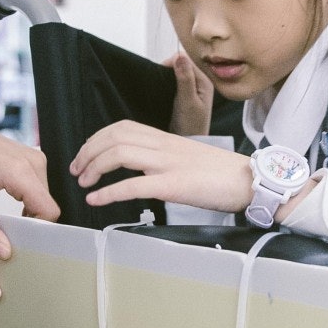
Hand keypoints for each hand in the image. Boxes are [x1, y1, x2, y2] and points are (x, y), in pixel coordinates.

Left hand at [0, 119, 58, 260]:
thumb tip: (5, 252)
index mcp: (20, 171)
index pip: (49, 211)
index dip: (36, 230)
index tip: (15, 239)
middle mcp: (33, 161)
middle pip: (46, 205)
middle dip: (29, 222)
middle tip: (2, 231)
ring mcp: (33, 157)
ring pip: (42, 198)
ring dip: (26, 212)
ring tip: (1, 218)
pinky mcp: (29, 158)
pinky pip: (37, 187)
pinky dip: (24, 200)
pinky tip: (5, 206)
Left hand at [71, 120, 253, 213]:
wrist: (251, 181)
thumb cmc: (222, 174)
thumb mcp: (188, 157)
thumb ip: (164, 159)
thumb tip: (142, 170)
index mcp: (167, 139)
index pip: (123, 127)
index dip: (97, 138)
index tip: (85, 153)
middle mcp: (164, 146)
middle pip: (115, 137)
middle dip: (88, 151)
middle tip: (76, 170)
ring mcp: (168, 164)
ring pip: (119, 154)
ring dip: (93, 168)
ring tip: (83, 183)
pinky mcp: (174, 185)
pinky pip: (134, 186)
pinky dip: (109, 192)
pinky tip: (97, 200)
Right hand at [167, 51, 214, 136]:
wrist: (189, 144)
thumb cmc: (191, 126)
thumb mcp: (188, 102)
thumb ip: (185, 79)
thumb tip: (179, 56)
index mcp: (204, 82)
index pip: (186, 60)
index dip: (172, 63)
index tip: (161, 75)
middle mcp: (199, 83)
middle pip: (181, 65)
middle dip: (168, 70)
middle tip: (159, 83)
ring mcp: (192, 89)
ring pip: (176, 73)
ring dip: (166, 77)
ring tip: (160, 87)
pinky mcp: (183, 95)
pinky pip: (173, 82)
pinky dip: (166, 84)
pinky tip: (161, 91)